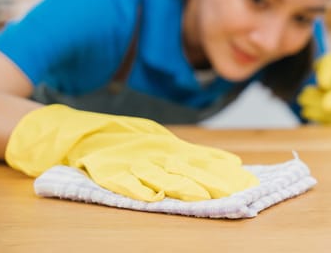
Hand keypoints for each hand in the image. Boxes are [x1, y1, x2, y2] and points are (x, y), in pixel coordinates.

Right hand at [6, 104, 258, 200]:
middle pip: (188, 171)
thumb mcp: (165, 142)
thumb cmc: (129, 139)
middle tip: (236, 193)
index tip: (247, 184)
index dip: (224, 174)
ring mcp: (131, 163)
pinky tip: (151, 199)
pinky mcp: (107, 170)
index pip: (202, 163)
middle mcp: (154, 156)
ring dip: (181, 187)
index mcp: (169, 149)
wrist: (83, 132)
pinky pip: (122, 183)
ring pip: (159, 176)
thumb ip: (197, 154)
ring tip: (201, 197)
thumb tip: (232, 161)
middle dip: (213, 183)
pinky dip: (136, 190)